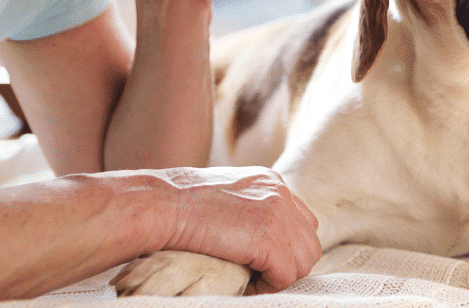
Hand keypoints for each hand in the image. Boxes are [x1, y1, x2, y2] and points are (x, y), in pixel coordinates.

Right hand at [155, 166, 321, 291]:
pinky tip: (246, 285)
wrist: (159, 206)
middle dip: (288, 265)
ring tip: (251, 281)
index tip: (261, 261)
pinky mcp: (267, 237)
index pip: (302, 222)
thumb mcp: (225, 198)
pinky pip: (286, 275)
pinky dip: (268, 287)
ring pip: (304, 261)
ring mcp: (276, 213)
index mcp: (270, 181)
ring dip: (280, 278)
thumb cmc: (178, 207)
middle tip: (259, 276)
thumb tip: (260, 241)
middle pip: (309, 242)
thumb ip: (250, 210)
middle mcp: (280, 192)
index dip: (286, 248)